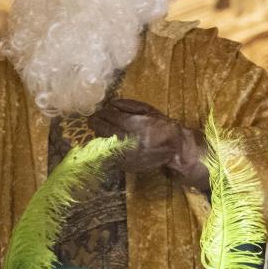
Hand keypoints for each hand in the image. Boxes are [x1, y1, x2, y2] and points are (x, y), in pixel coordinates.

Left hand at [87, 98, 208, 189]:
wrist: (175, 150)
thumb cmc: (163, 127)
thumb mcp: (149, 110)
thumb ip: (129, 105)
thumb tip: (111, 104)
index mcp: (135, 125)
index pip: (111, 117)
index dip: (102, 114)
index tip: (98, 112)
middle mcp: (128, 140)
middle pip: (104, 130)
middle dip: (96, 123)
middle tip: (92, 119)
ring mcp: (126, 154)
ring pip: (104, 142)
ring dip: (99, 134)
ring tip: (98, 129)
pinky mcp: (125, 164)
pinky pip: (109, 153)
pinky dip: (105, 146)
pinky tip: (106, 141)